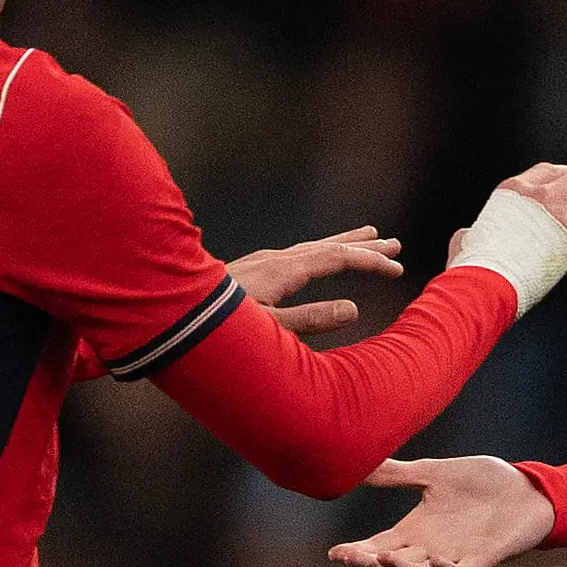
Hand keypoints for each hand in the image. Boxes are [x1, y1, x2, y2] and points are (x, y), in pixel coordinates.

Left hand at [228, 225, 404, 335]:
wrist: (169, 314)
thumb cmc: (215, 328)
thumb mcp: (268, 330)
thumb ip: (311, 320)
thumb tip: (353, 309)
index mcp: (284, 270)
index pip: (337, 258)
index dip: (369, 262)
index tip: (397, 269)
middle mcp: (275, 260)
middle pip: (329, 246)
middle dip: (363, 246)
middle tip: (395, 245)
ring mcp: (262, 262)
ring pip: (313, 247)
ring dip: (343, 243)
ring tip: (367, 236)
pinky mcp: (252, 269)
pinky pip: (298, 254)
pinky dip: (320, 252)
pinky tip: (317, 257)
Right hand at [329, 456, 556, 566]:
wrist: (528, 488)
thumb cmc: (484, 482)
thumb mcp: (434, 473)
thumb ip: (398, 473)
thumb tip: (360, 460)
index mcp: (418, 530)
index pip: (379, 546)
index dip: (357, 553)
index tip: (334, 553)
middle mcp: (432, 548)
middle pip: (393, 565)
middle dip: (369, 564)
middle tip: (347, 557)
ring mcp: (457, 555)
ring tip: (381, 559)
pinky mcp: (483, 557)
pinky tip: (437, 561)